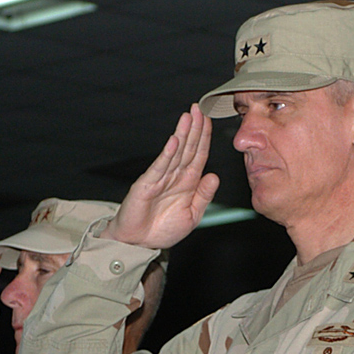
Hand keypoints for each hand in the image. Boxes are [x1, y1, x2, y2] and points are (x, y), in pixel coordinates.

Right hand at [105, 104, 219, 248]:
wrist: (139, 244)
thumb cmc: (162, 229)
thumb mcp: (192, 215)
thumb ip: (204, 196)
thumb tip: (214, 176)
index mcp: (187, 182)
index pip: (198, 155)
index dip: (204, 138)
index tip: (209, 120)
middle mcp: (174, 176)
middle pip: (187, 148)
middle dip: (195, 128)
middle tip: (199, 109)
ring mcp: (160, 178)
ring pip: (175, 153)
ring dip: (182, 134)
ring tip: (189, 117)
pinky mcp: (146, 185)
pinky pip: (159, 167)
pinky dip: (168, 154)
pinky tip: (174, 141)